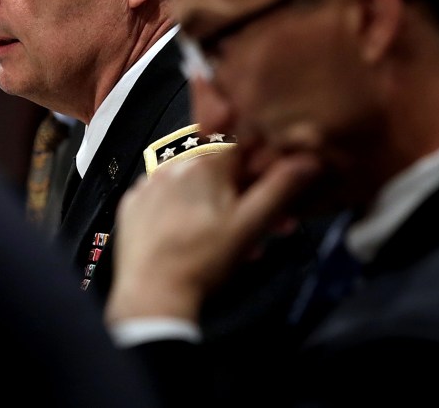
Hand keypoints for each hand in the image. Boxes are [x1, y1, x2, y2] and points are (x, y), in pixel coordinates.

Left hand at [105, 148, 319, 324]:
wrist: (153, 295)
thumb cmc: (203, 261)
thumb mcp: (250, 225)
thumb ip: (279, 188)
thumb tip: (306, 160)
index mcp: (204, 163)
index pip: (240, 142)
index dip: (258, 165)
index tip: (266, 187)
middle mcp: (173, 164)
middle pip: (217, 167)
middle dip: (241, 193)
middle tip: (258, 227)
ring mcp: (148, 183)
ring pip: (191, 182)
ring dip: (214, 203)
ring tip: (227, 240)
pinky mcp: (132, 204)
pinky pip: (164, 196)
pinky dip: (181, 209)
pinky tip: (192, 235)